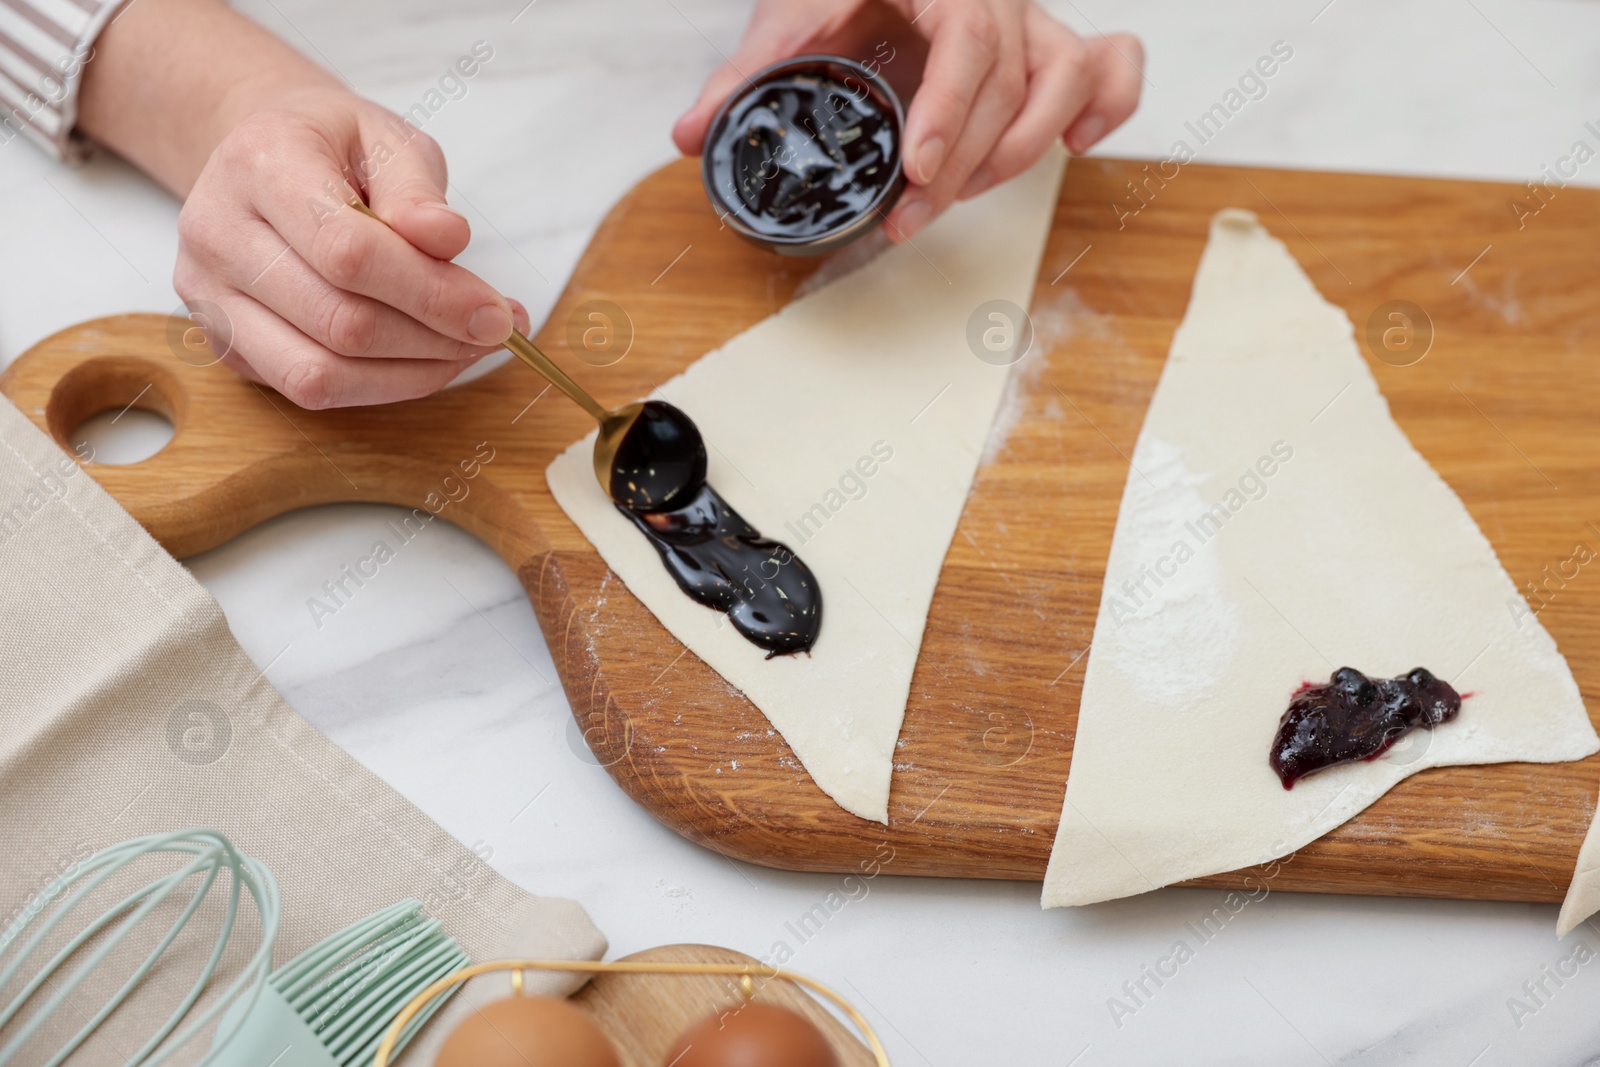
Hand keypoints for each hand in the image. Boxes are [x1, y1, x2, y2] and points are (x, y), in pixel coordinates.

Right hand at [174, 87, 525, 407]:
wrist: (261, 157)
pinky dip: (381, 386)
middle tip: (494, 331)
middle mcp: (217, 234)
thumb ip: (417, 190)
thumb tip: (448, 240)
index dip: (432, 293)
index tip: (496, 311)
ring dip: (411, 375)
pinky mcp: (225, 344)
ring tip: (465, 350)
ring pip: (319, 374)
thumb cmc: (332, 146)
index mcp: (259, 166)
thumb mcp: (385, 137)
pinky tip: (423, 359)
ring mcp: (209, 297)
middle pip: (339, 322)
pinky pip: (309, 389)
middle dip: (434, 339)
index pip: (348, 252)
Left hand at [673, 0, 1143, 241]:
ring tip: (957, 195)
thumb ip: (746, 75)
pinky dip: (1107, 108)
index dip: (950, 112)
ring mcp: (1029, 16)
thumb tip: (693, 133)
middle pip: (1009, 81)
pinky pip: (1110, 65)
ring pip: (1066, 76)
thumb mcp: (790, 13)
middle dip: (960, 164)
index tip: (918, 170)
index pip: (966, 40)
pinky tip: (1073, 148)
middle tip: (907, 219)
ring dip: (1021, 150)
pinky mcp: (1047, 41)